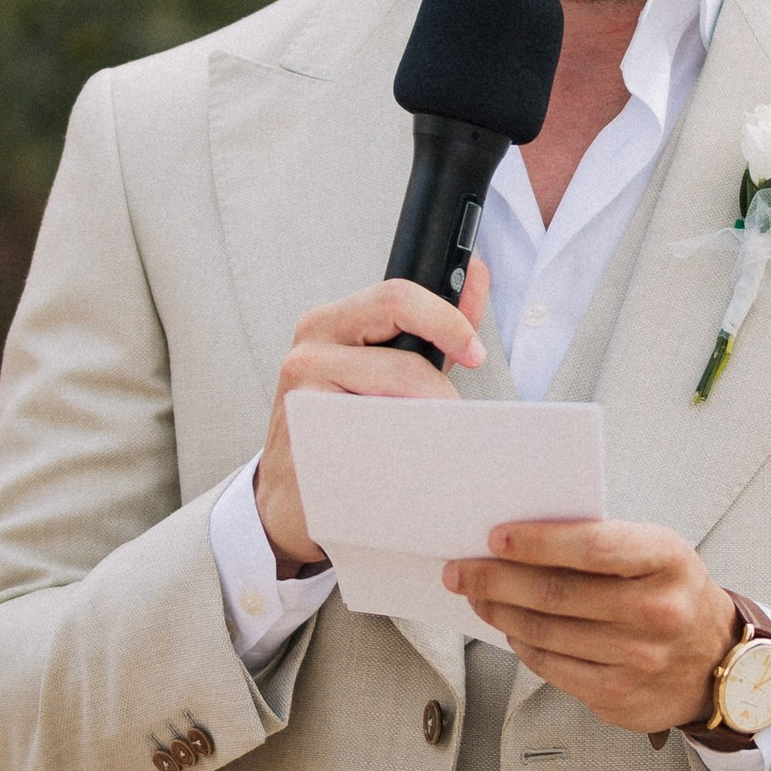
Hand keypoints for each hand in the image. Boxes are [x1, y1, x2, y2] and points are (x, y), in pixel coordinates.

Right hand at [253, 258, 490, 573]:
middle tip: (457, 407)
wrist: (294, 495)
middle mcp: (310, 346)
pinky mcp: (302, 430)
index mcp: (332, 322)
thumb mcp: (395, 368)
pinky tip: (396, 464)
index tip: (475, 351)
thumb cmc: (350, 428)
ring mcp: (301, 387)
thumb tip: (476, 275)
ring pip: (392, 384)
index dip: (446, 319)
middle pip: (393, 339)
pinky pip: (372, 430)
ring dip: (425, 417)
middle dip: (439, 370)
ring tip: (426, 443)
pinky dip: (399, 448)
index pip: (396, 295)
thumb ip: (436, 324)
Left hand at [445, 519, 735, 736]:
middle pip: (558, 594)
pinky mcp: (620, 697)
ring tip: (476, 596)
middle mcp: (658, 611)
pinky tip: (508, 630)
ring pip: (548, 633)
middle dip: (497, 580)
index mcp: (667, 560)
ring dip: (500, 613)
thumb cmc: (670, 591)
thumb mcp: (657, 554)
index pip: (593, 547)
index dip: (538, 542)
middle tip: (459, 570)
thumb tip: (516, 542)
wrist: (718, 662)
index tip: (493, 537)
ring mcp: (640, 660)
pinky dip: (523, 647)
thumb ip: (602, 543)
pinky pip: (554, 669)